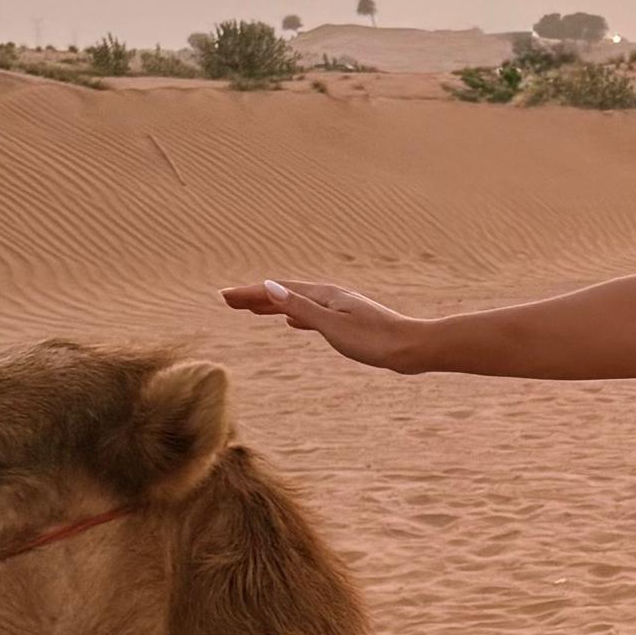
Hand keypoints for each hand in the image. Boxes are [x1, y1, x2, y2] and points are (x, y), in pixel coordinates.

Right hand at [220, 278, 417, 370]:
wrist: (411, 348)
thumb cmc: (374, 340)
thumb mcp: (332, 325)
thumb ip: (300, 308)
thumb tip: (269, 286)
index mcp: (323, 296)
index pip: (277, 290)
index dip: (249, 293)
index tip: (224, 296)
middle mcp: (329, 298)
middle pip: (284, 293)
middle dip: (256, 296)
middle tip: (227, 300)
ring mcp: (339, 309)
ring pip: (297, 304)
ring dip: (273, 305)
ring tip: (253, 308)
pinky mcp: (348, 323)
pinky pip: (311, 315)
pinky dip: (295, 316)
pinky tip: (293, 323)